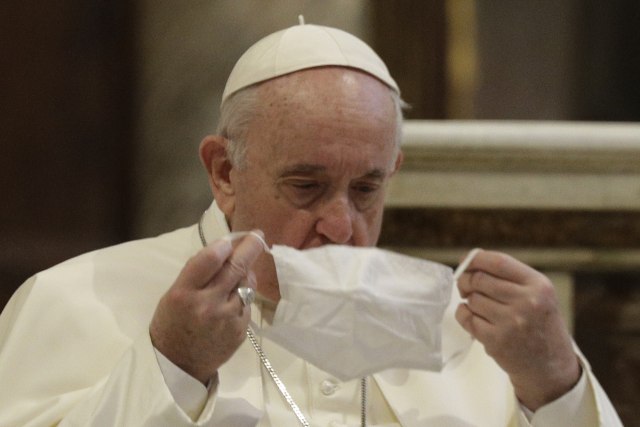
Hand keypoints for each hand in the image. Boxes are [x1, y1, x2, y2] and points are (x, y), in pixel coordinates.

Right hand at [149, 232, 264, 383]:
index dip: (224, 244)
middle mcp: (207, 304)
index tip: (230, 239)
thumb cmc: (172, 324)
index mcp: (184, 293)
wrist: (179, 365)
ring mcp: (227, 318)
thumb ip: (197, 272)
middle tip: (258, 235)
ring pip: (247, 283)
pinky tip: (235, 296)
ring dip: (246, 272)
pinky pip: (248, 302)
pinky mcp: (241, 330)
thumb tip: (223, 249)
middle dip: (250, 247)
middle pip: (236, 267)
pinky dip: (244, 294)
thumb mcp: (174, 294)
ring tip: (240, 270)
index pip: (210, 259)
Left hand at [455, 249, 580, 409]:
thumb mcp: (538, 293)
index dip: (476, 259)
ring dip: (469, 301)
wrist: (550, 365)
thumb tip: (469, 260)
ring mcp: (511, 323)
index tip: (466, 262)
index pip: (498, 262)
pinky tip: (474, 318)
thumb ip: (509, 276)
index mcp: (539, 285)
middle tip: (466, 286)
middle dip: (466, 280)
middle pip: (479, 279)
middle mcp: (527, 302)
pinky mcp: (496, 341)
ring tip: (480, 307)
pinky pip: (466, 318)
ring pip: (472, 299)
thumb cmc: (538, 323)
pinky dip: (464, 315)